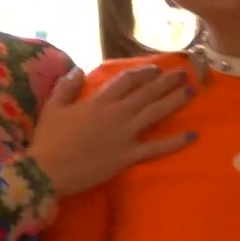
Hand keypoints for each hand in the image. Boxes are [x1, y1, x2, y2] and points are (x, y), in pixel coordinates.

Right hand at [28, 64, 195, 194]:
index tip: (156, 69)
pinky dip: (175, 142)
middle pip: (147, 93)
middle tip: (184, 73)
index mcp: (99, 101)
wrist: (47, 171)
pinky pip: (156, 148)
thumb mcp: (52, 108)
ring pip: (155, 113)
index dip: (144, 72)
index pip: (127, 80)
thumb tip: (78, 70)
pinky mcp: (128, 157)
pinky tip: (192, 135)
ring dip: (175, 101)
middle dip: (166, 81)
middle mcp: (117, 114)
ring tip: (192, 91)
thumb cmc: (48, 140)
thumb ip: (66, 87)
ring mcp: (125, 136)